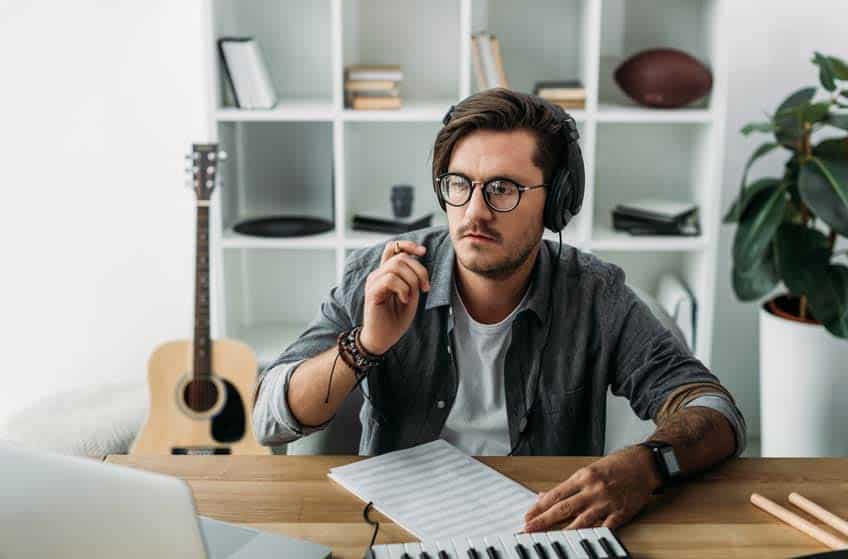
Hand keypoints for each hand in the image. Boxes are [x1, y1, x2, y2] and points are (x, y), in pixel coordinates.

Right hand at [359, 240, 429, 355]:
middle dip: (419, 270)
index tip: (423, 251)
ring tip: (412, 296)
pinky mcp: (372, 292)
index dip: (408, 245)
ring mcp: (373, 282)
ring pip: (396, 266)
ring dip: (411, 280)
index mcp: (386, 273)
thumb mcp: (410, 294)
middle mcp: (378, 274)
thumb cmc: (396, 318)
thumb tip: (418, 261)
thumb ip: (412, 278)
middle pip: (401, 257)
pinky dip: (403, 289)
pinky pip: (390, 280)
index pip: (393, 247)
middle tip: (425, 288)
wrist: (383, 338)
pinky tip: (404, 300)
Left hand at [523, 445, 660, 531]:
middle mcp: (592, 489)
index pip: (555, 495)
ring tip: (549, 539)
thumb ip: (569, 486)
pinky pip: (605, 527)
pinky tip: (584, 541)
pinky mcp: (621, 512)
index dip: (539, 507)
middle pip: (563, 508)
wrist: (643, 464)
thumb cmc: (616, 466)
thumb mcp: (589, 470)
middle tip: (528, 529)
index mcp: (582, 477)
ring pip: (581, 520)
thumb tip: (545, 496)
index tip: (527, 516)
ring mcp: (606, 502)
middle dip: (543, 520)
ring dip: (563, 532)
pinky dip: (594, 535)